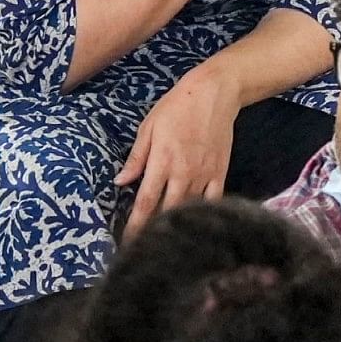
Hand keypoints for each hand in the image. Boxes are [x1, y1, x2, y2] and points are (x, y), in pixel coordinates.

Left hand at [114, 63, 242, 236]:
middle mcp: (183, 173)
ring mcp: (204, 175)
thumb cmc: (176, 108)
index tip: (129, 242)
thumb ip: (136, 158)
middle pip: (167, 211)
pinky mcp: (220, 173)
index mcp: (162, 162)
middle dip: (155, 231)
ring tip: (168, 241)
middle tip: (145, 247)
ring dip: (178, 225)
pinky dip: (204, 214)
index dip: (136, 225)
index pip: (146, 202)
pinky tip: (197, 225)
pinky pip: (213, 201)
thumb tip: (120, 182)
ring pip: (190, 209)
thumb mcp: (148, 128)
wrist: (214, 94)